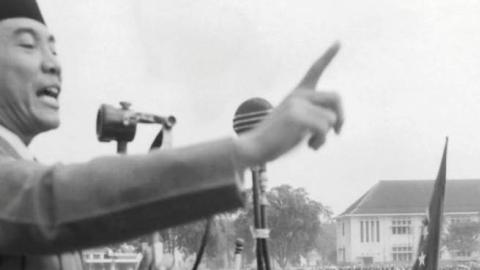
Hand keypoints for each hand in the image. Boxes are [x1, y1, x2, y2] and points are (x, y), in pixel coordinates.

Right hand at [234, 42, 342, 167]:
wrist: (255, 146)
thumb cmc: (276, 138)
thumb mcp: (297, 123)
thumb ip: (314, 116)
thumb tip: (337, 123)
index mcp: (297, 94)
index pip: (315, 70)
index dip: (328, 56)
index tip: (338, 42)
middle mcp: (298, 95)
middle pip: (336, 97)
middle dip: (341, 116)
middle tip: (337, 131)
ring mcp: (297, 104)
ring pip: (331, 118)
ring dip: (325, 136)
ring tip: (311, 143)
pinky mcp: (297, 116)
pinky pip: (324, 129)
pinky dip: (320, 141)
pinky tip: (309, 146)